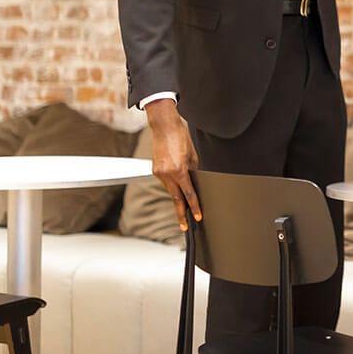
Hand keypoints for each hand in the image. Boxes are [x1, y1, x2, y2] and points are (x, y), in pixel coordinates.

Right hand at [145, 98, 201, 229]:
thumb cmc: (181, 138)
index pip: (189, 194)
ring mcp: (159, 172)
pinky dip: (172, 184)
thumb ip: (193, 171)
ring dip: (178, 196)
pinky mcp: (155, 170)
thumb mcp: (192, 156)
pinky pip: (166, 182)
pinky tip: (176, 182)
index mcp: (179, 170)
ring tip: (185, 202)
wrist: (165, 127)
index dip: (194, 207)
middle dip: (181, 213)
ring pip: (171, 190)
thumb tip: (194, 182)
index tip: (197, 216)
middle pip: (176, 199)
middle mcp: (167, 174)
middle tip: (184, 226)